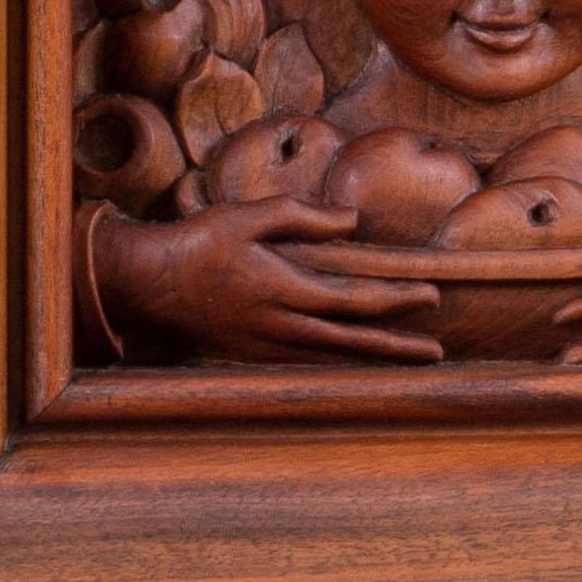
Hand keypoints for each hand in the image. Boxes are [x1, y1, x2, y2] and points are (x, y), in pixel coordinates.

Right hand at [92, 198, 438, 364]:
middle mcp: (279, 326)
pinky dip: (339, 364)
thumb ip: (303, 217)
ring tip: (409, 362)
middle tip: (436, 352)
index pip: (354, 301)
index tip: (430, 296)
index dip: (396, 301)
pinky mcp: (251, 354)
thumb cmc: (197, 242)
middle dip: (397, 345)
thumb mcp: (249, 216)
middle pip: (352, 341)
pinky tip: (356, 362)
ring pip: (333, 358)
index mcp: (283, 290)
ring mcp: (265, 346)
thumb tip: (352, 221)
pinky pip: (307, 364)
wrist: (146, 283)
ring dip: (373, 360)